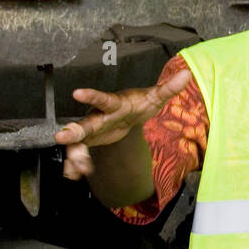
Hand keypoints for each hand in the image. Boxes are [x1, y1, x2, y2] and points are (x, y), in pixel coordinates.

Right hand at [53, 67, 192, 179]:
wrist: (128, 114)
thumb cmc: (138, 103)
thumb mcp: (154, 97)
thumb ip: (168, 88)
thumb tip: (187, 74)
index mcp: (113, 105)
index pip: (102, 99)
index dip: (91, 96)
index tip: (77, 93)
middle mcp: (98, 116)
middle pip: (83, 124)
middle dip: (72, 131)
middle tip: (61, 137)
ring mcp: (92, 130)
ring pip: (77, 142)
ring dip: (74, 155)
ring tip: (76, 169)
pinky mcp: (89, 142)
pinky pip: (78, 154)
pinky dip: (74, 165)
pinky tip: (72, 174)